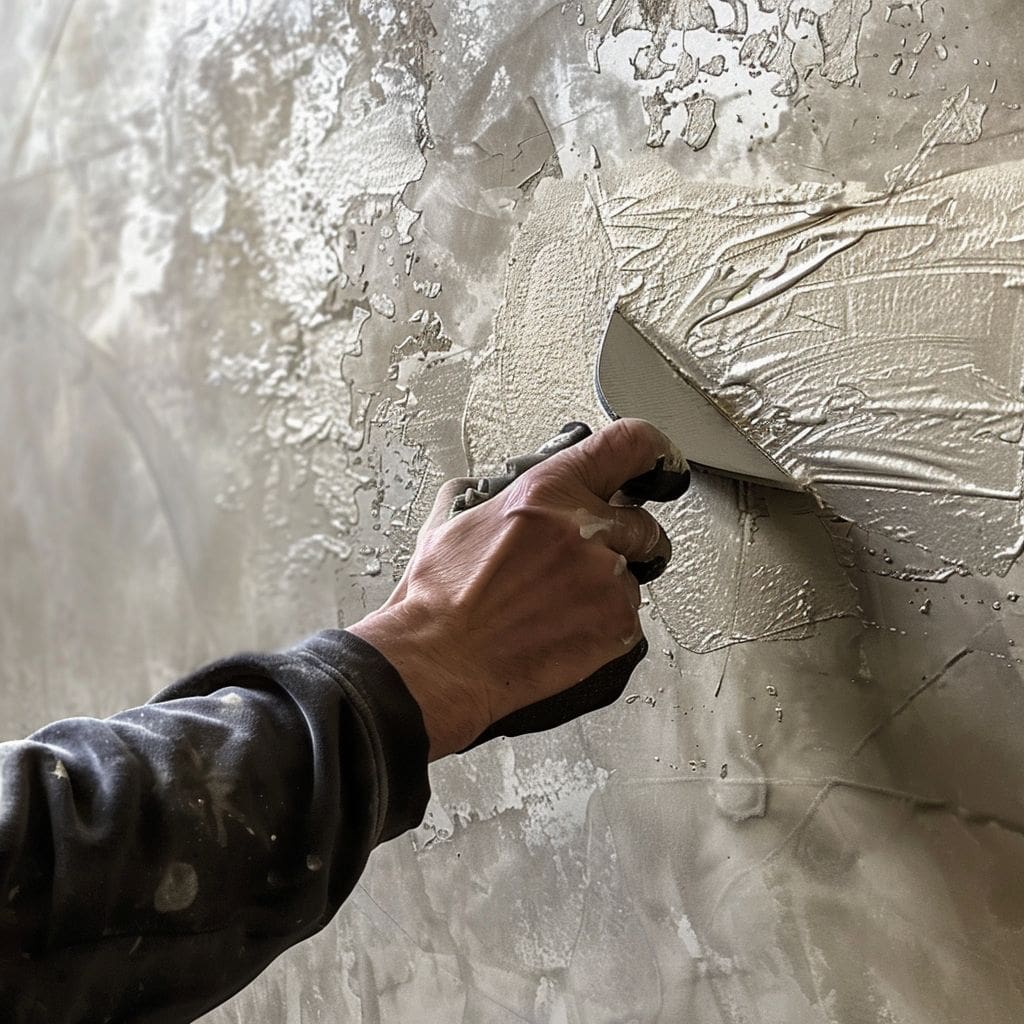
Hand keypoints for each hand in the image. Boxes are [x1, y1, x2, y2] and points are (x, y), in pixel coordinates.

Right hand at [349, 419, 686, 758]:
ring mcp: (604, 578)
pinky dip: (605, 624)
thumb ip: (492, 493)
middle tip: (588, 561)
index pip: (628, 446)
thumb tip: (500, 485)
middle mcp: (582, 528)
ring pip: (635, 574)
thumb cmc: (439, 599)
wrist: (439, 661)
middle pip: (643, 522)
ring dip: (609, 586)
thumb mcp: (453, 520)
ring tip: (559, 605)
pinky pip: (630, 616)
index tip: (658, 465)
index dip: (653, 452)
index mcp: (545, 492)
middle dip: (626, 540)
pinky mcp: (616, 624)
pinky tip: (563, 630)